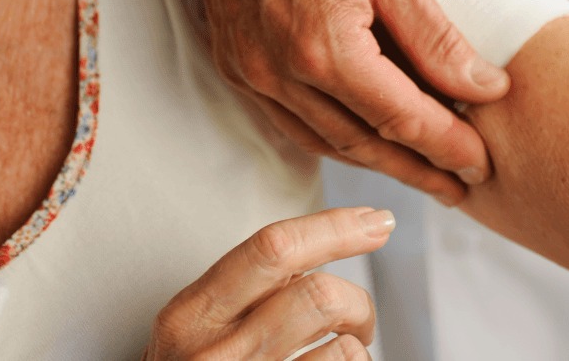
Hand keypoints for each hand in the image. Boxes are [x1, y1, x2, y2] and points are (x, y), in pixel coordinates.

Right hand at [143, 206, 394, 359]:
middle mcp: (215, 356)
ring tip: (343, 358)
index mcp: (191, 315)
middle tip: (359, 318)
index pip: (272, 247)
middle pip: (318, 296)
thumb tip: (326, 243)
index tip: (378, 220)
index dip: (336, 227)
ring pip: (345, 350)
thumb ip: (246, 289)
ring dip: (358, 351)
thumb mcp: (197, 330)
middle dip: (358, 301)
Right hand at [172, 0, 509, 203]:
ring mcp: (248, 69)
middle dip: (416, 168)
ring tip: (419, 167)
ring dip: (374, 160)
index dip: (447, 148)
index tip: (481, 163)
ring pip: (322, 140)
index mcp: (323, 45)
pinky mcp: (232, 61)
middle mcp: (277, 70)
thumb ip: (436, 37)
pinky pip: (287, 119)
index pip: (400, 119)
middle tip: (460, 183)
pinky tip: (360, 133)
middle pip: (361, 143)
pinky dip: (330, 135)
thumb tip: (484, 89)